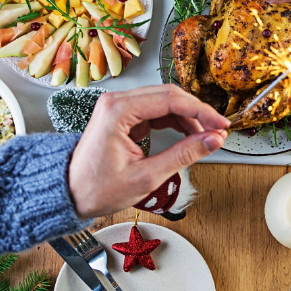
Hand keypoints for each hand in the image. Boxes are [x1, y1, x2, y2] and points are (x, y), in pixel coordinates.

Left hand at [68, 85, 229, 218]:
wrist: (69, 195)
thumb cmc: (95, 188)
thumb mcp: (146, 176)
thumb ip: (184, 155)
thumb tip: (212, 140)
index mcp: (118, 110)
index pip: (171, 99)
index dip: (202, 111)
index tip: (221, 125)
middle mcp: (117, 101)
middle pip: (169, 96)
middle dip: (197, 113)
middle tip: (218, 131)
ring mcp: (119, 107)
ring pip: (165, 102)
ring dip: (187, 117)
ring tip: (204, 137)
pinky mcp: (123, 116)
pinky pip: (156, 111)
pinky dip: (175, 121)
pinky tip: (188, 135)